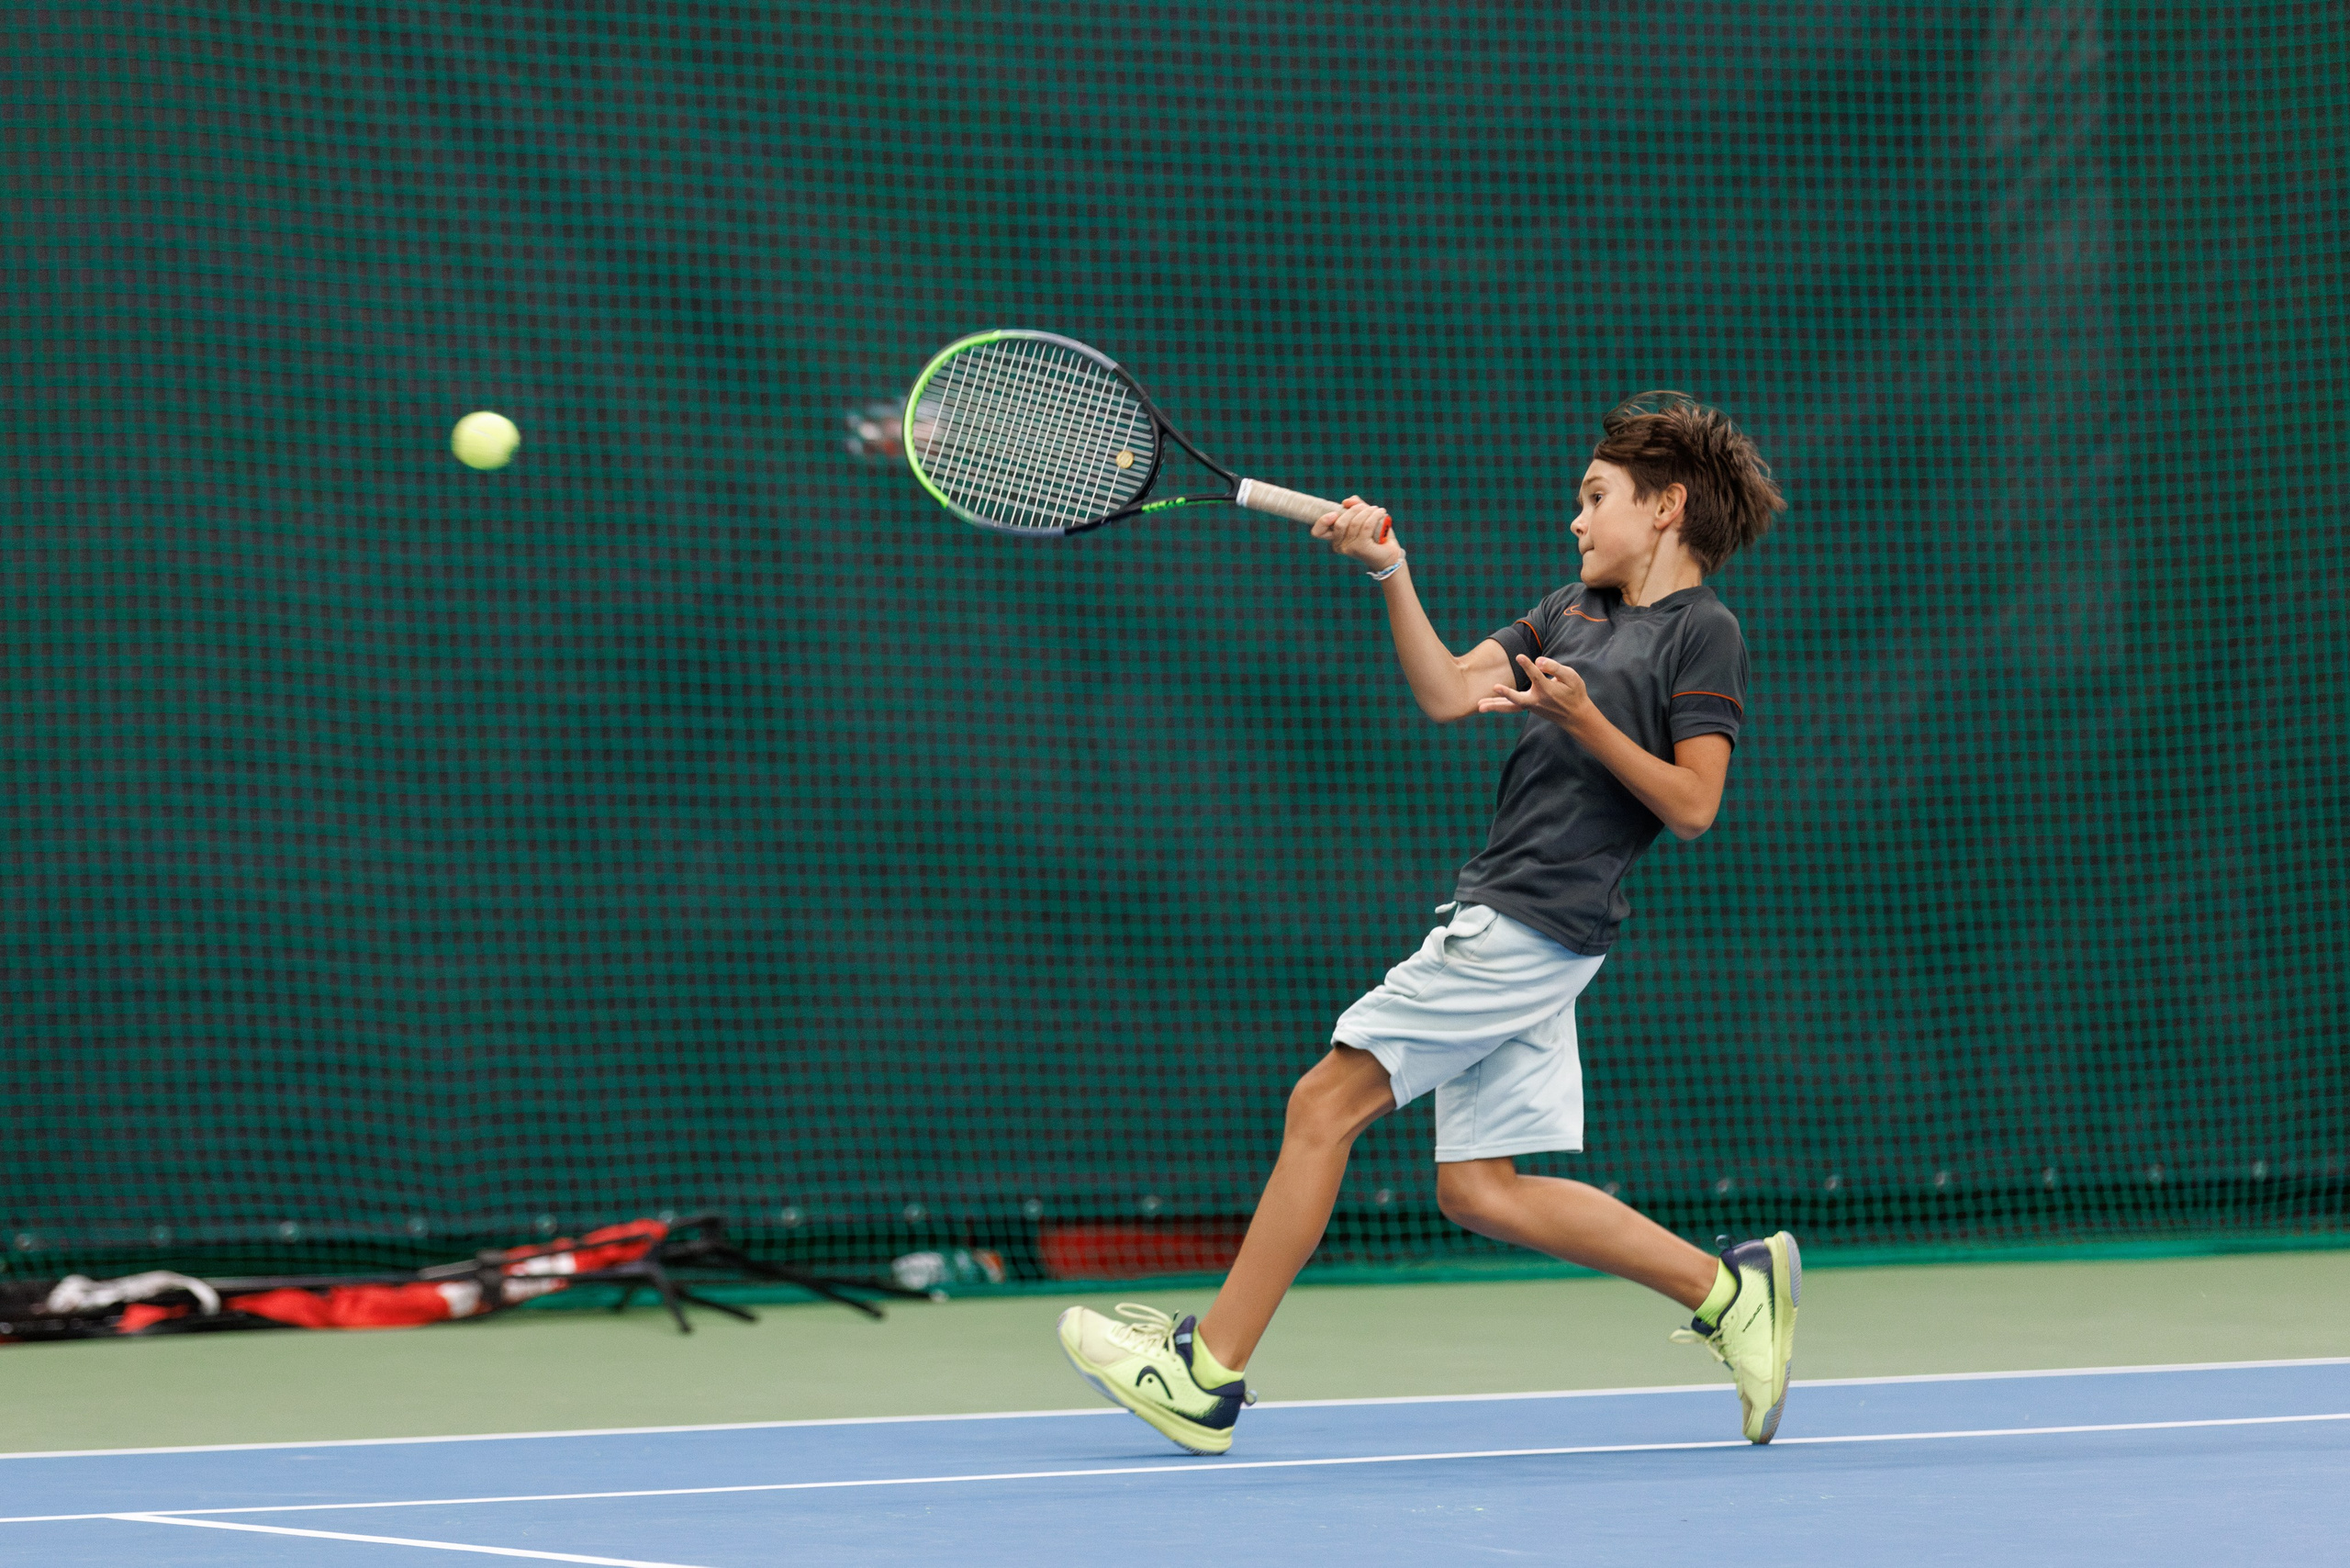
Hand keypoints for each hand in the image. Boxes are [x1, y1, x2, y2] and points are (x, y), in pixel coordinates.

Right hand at [1308, 495, 1399, 568]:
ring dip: (1368, 511)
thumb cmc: (1377, 536)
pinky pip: (1366, 526)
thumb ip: (1355, 507)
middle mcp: (1339, 546)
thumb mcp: (1365, 518)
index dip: (1322, 521)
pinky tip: (1381, 513)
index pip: (1318, 532)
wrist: (1391, 554)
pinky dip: (1374, 516)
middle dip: (1354, 510)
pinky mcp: (1361, 548)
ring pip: (1355, 522)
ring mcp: (1349, 548)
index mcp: (1336, 539)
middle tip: (1368, 507)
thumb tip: (1346, 501)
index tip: (1334, 513)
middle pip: (1340, 522)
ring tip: (1378, 510)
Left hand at [1477, 655, 1594, 731]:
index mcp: (1548, 690)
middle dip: (1507, 693)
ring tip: (1479, 706)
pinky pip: (1511, 707)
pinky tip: (1486, 705)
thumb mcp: (1571, 677)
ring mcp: (1531, 706)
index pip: (1536, 676)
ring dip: (1495, 706)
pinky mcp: (1528, 707)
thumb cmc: (1574, 692)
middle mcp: (1537, 700)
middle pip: (1518, 698)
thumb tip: (1539, 661)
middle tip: (1495, 688)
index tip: (1520, 656)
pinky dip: (1499, 706)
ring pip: (1511, 706)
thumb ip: (1555, 668)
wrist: (1575, 715)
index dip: (1528, 666)